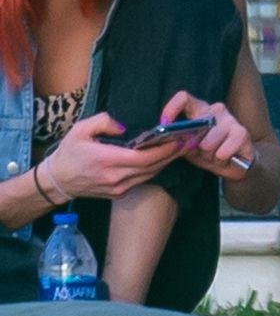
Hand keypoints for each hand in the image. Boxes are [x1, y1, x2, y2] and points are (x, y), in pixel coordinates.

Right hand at [42, 113, 186, 200]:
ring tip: (178, 148)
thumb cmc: (68, 153)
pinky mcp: (118, 193)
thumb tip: (123, 127)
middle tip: (187, 141)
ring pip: (150, 175)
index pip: (145, 158)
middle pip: (152, 167)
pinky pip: (141, 180)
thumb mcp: (80, 130)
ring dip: (165, 162)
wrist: (56, 181)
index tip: (178, 139)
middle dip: (171, 154)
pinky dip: (153, 170)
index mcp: (107, 160)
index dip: (164, 150)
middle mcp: (116, 177)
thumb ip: (103, 122)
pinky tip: (160, 159)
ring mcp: (117, 188)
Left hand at [160, 90, 255, 180]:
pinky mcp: (242, 133)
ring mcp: (230, 120)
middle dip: (195, 146)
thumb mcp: (189, 148)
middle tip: (201, 152)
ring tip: (214, 157)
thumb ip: (178, 141)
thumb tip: (167, 140)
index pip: (184, 98)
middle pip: (197, 125)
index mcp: (200, 110)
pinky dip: (220, 160)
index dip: (172, 108)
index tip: (165, 124)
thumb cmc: (209, 152)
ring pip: (208, 142)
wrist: (237, 164)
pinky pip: (222, 152)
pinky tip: (225, 159)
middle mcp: (216, 110)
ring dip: (209, 155)